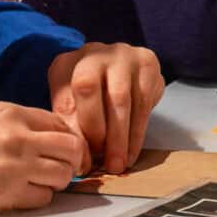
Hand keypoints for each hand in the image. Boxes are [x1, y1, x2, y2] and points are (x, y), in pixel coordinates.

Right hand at [0, 103, 88, 216]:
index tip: (61, 152)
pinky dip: (36, 200)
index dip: (64, 139)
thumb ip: (11, 125)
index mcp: (8, 112)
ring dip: (54, 183)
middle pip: (72, 147)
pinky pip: (43, 198)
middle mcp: (17, 135)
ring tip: (34, 185)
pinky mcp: (8, 193)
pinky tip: (17, 197)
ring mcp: (15, 165)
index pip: (59, 122)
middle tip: (60, 172)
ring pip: (63, 175)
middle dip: (71, 161)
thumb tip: (42, 137)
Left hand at [47, 43, 164, 176]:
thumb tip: (83, 160)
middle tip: (109, 165)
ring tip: (121, 164)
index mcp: (70, 61)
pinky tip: (131, 151)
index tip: (86, 155)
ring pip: (130, 101)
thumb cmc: (81, 94)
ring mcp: (127, 55)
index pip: (82, 89)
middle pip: (108, 93)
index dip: (86, 124)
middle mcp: (99, 52)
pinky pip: (146, 103)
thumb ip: (72, 125)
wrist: (107, 69)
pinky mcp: (148, 64)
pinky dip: (138, 132)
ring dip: (126, 138)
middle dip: (109, 134)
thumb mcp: (67, 105)